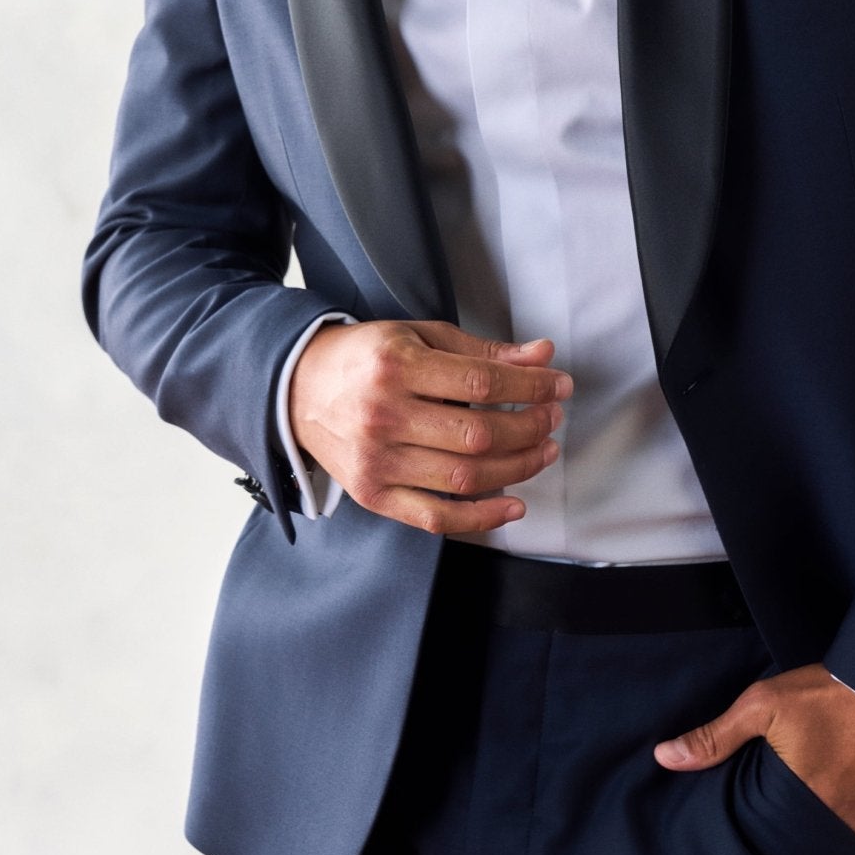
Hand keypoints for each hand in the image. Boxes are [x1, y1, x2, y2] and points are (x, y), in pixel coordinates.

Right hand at [288, 319, 573, 532]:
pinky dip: (481, 517)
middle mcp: (384, 415)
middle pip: (479, 434)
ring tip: (542, 450)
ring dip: (518, 468)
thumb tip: (541, 355)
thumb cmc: (365, 359)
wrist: (296, 389)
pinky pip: (435, 517)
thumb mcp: (419, 337)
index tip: (558, 385)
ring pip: (464, 477)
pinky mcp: (373, 494)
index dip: (530, 386)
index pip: (481, 382)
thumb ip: (482, 350)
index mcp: (396, 366)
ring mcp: (377, 460)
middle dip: (530, 427)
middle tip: (553, 418)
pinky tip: (514, 505)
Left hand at [653, 662, 854, 854]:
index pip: (768, 846)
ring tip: (806, 838)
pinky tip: (844, 824)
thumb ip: (715, 736)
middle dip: (789, 853)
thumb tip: (664, 757)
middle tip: (776, 841)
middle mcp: (840, 827)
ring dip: (824, 849)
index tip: (747, 842)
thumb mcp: (765, 705)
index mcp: (801, 804)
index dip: (756, 846)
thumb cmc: (835, 695)